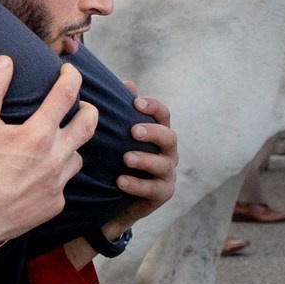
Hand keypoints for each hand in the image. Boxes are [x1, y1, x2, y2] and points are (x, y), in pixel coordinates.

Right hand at [0, 57, 97, 283]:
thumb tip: (5, 61)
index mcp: (38, 135)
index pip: (67, 94)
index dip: (71, 76)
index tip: (68, 71)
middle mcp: (56, 159)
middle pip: (88, 125)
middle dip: (87, 109)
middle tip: (78, 105)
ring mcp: (57, 185)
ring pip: (77, 156)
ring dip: (70, 144)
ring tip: (57, 140)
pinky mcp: (54, 206)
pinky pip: (63, 184)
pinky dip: (56, 174)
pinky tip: (41, 174)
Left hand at [108, 90, 178, 234]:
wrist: (115, 200)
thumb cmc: (118, 161)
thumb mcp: (119, 137)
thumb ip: (124, 112)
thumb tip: (128, 83)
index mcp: (159, 133)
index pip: (163, 115)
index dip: (153, 107)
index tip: (136, 103)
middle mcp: (168, 152)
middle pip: (169, 137)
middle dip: (153, 132)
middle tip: (133, 131)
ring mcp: (167, 173)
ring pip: (164, 164)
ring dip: (145, 159)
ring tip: (126, 158)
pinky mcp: (163, 193)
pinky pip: (155, 189)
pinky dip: (138, 185)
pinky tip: (121, 181)